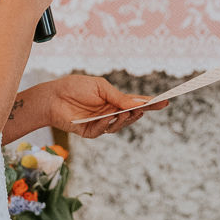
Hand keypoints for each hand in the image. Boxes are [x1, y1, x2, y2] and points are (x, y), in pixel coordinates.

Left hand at [43, 74, 167, 138]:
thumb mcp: (100, 87)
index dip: (150, 104)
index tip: (166, 102)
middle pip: (130, 116)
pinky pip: (102, 131)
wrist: (53, 97)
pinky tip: (105, 118)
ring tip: (127, 112)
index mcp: (114, 99)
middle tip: (147, 108)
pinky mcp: (89, 131)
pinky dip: (105, 125)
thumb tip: (139, 103)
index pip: (136, 103)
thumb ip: (119, 97)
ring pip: (119, 126)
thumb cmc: (75, 87)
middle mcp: (110, 112)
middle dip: (140, 112)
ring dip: (124, 119)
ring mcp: (101, 123)